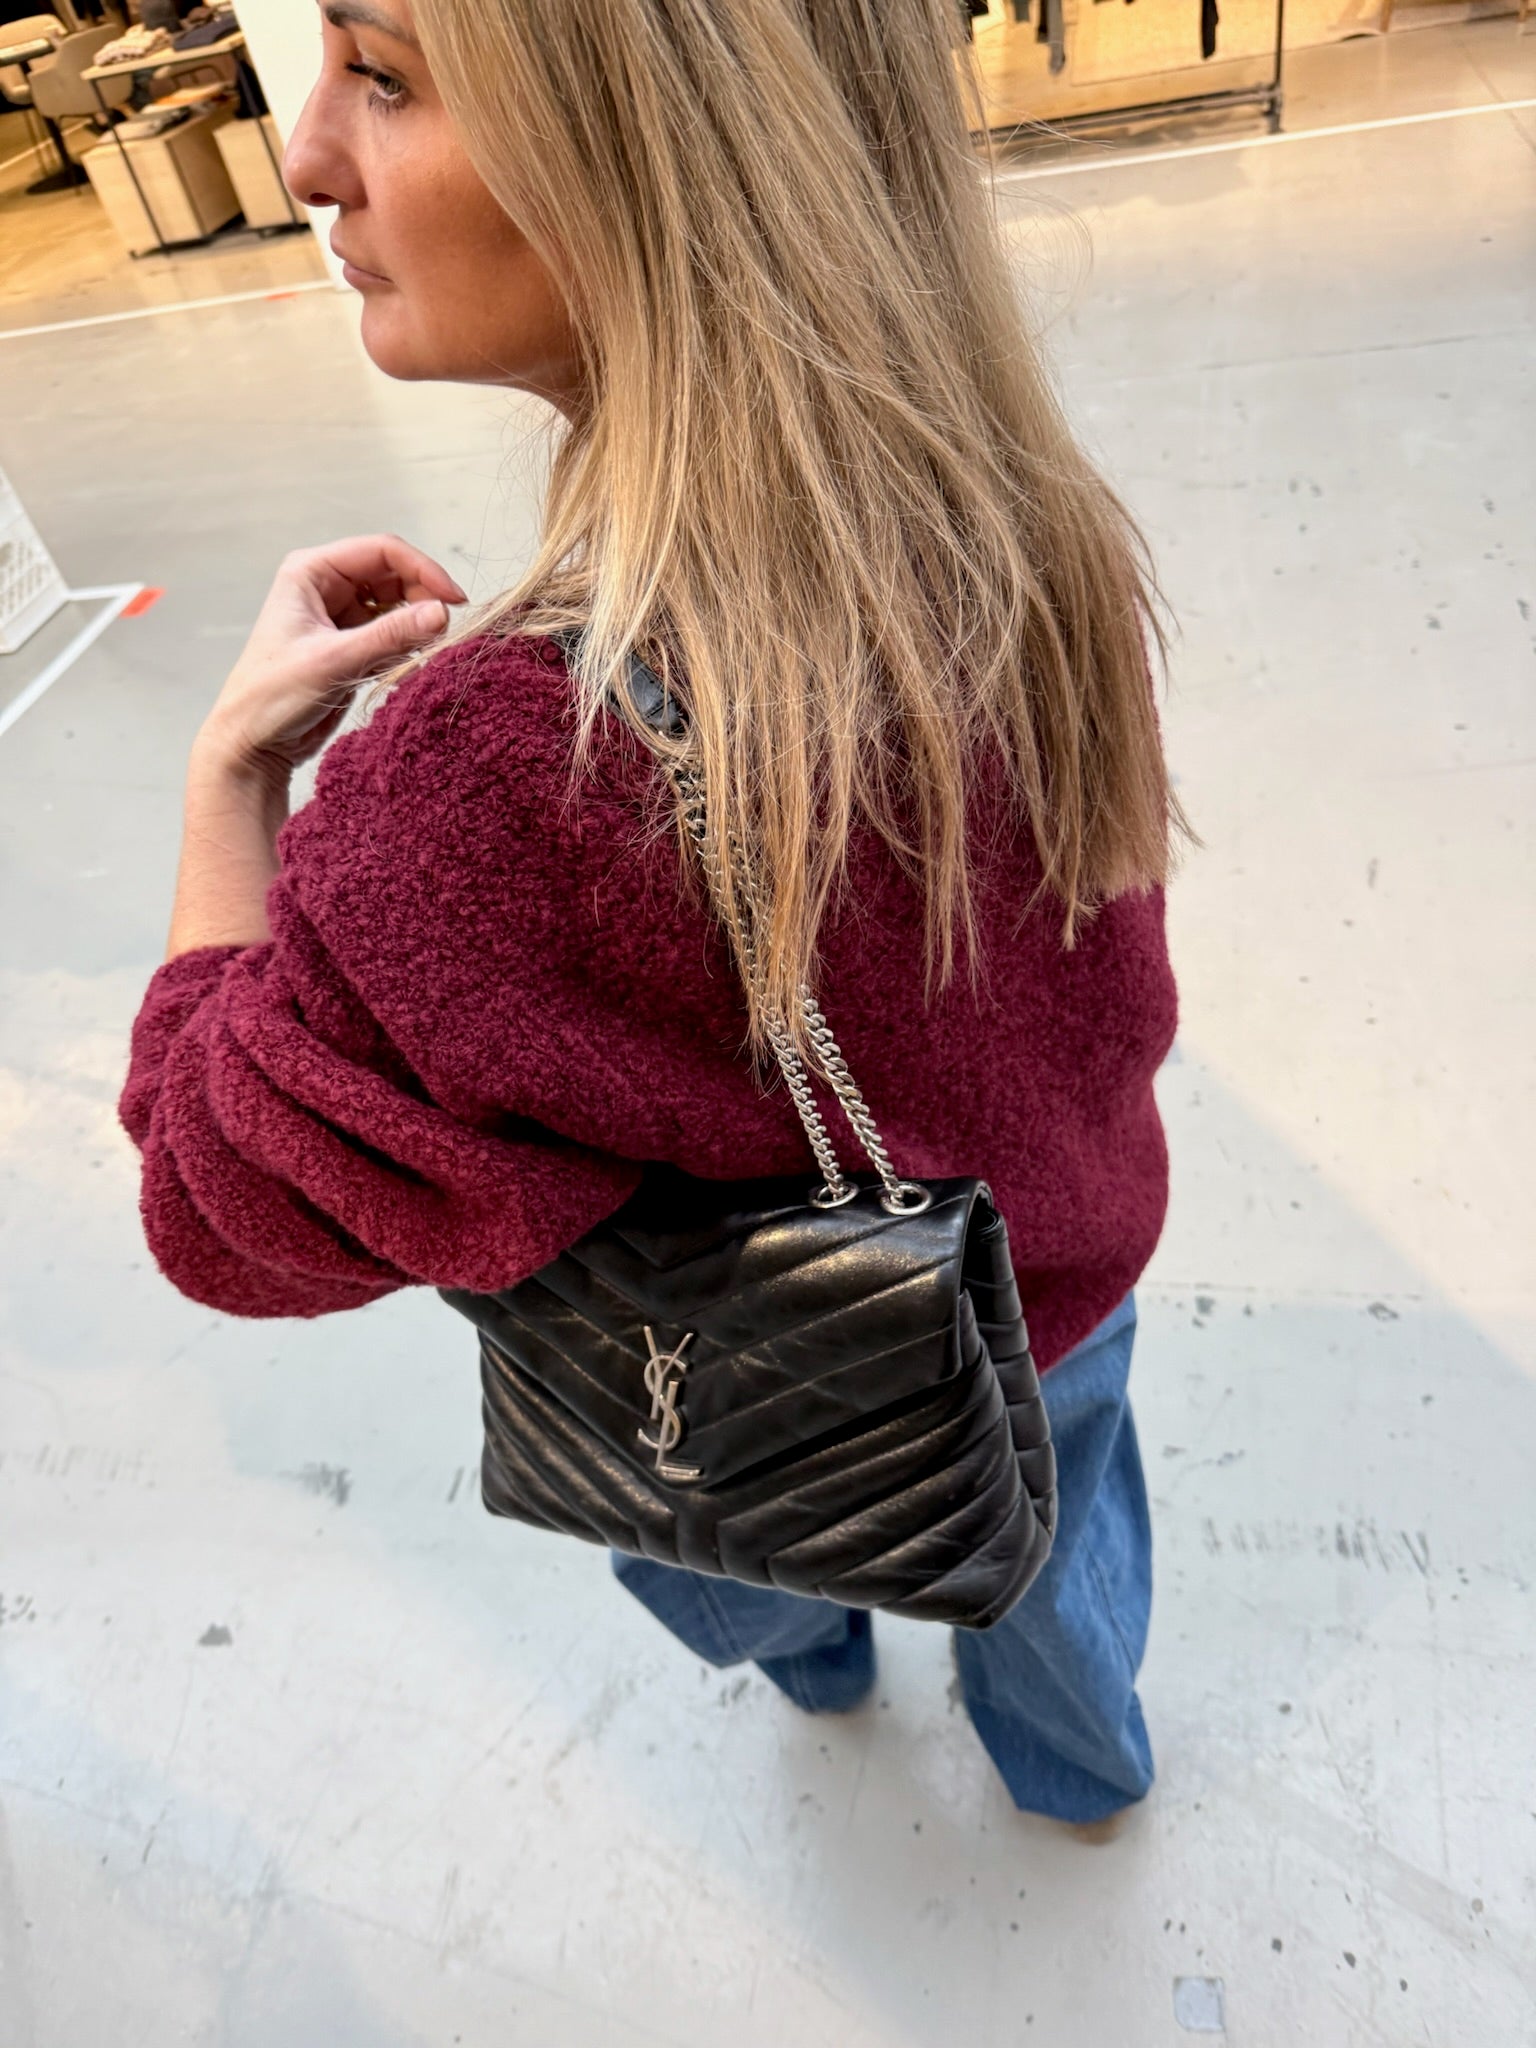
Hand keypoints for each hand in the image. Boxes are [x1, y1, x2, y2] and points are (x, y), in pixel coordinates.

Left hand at [194, 535, 467, 782]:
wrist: (253, 744)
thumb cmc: (272, 697)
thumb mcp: (333, 661)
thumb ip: (390, 636)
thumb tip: (442, 614)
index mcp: (311, 572)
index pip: (381, 551)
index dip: (422, 570)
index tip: (453, 601)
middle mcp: (327, 588)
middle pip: (394, 576)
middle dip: (423, 599)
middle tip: (445, 632)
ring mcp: (341, 618)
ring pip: (397, 606)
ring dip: (417, 625)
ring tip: (427, 653)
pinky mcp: (352, 647)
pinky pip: (393, 635)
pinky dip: (408, 647)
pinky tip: (410, 667)